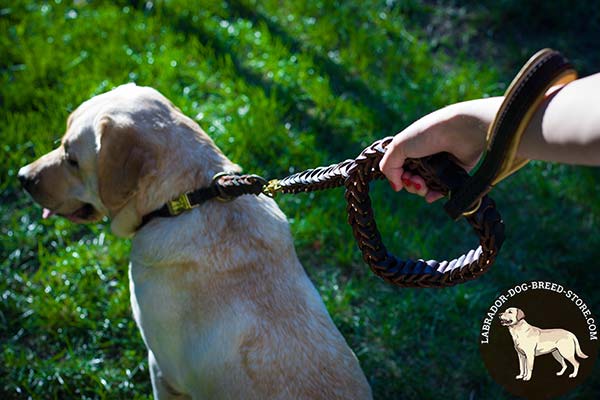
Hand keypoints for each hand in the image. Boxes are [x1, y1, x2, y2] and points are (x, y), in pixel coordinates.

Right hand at [379, 97, 502, 201]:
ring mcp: (440, 164)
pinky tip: (431, 196)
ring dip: (420, 190)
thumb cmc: (428, 133)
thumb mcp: (399, 146)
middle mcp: (425, 155)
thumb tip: (396, 186)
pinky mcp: (455, 172)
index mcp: (411, 147)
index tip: (403, 176)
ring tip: (423, 185)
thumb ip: (388, 166)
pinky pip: (442, 189)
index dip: (398, 176)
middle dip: (410, 184)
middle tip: (415, 179)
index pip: (399, 168)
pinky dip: (434, 194)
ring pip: (426, 186)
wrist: (460, 131)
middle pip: (412, 179)